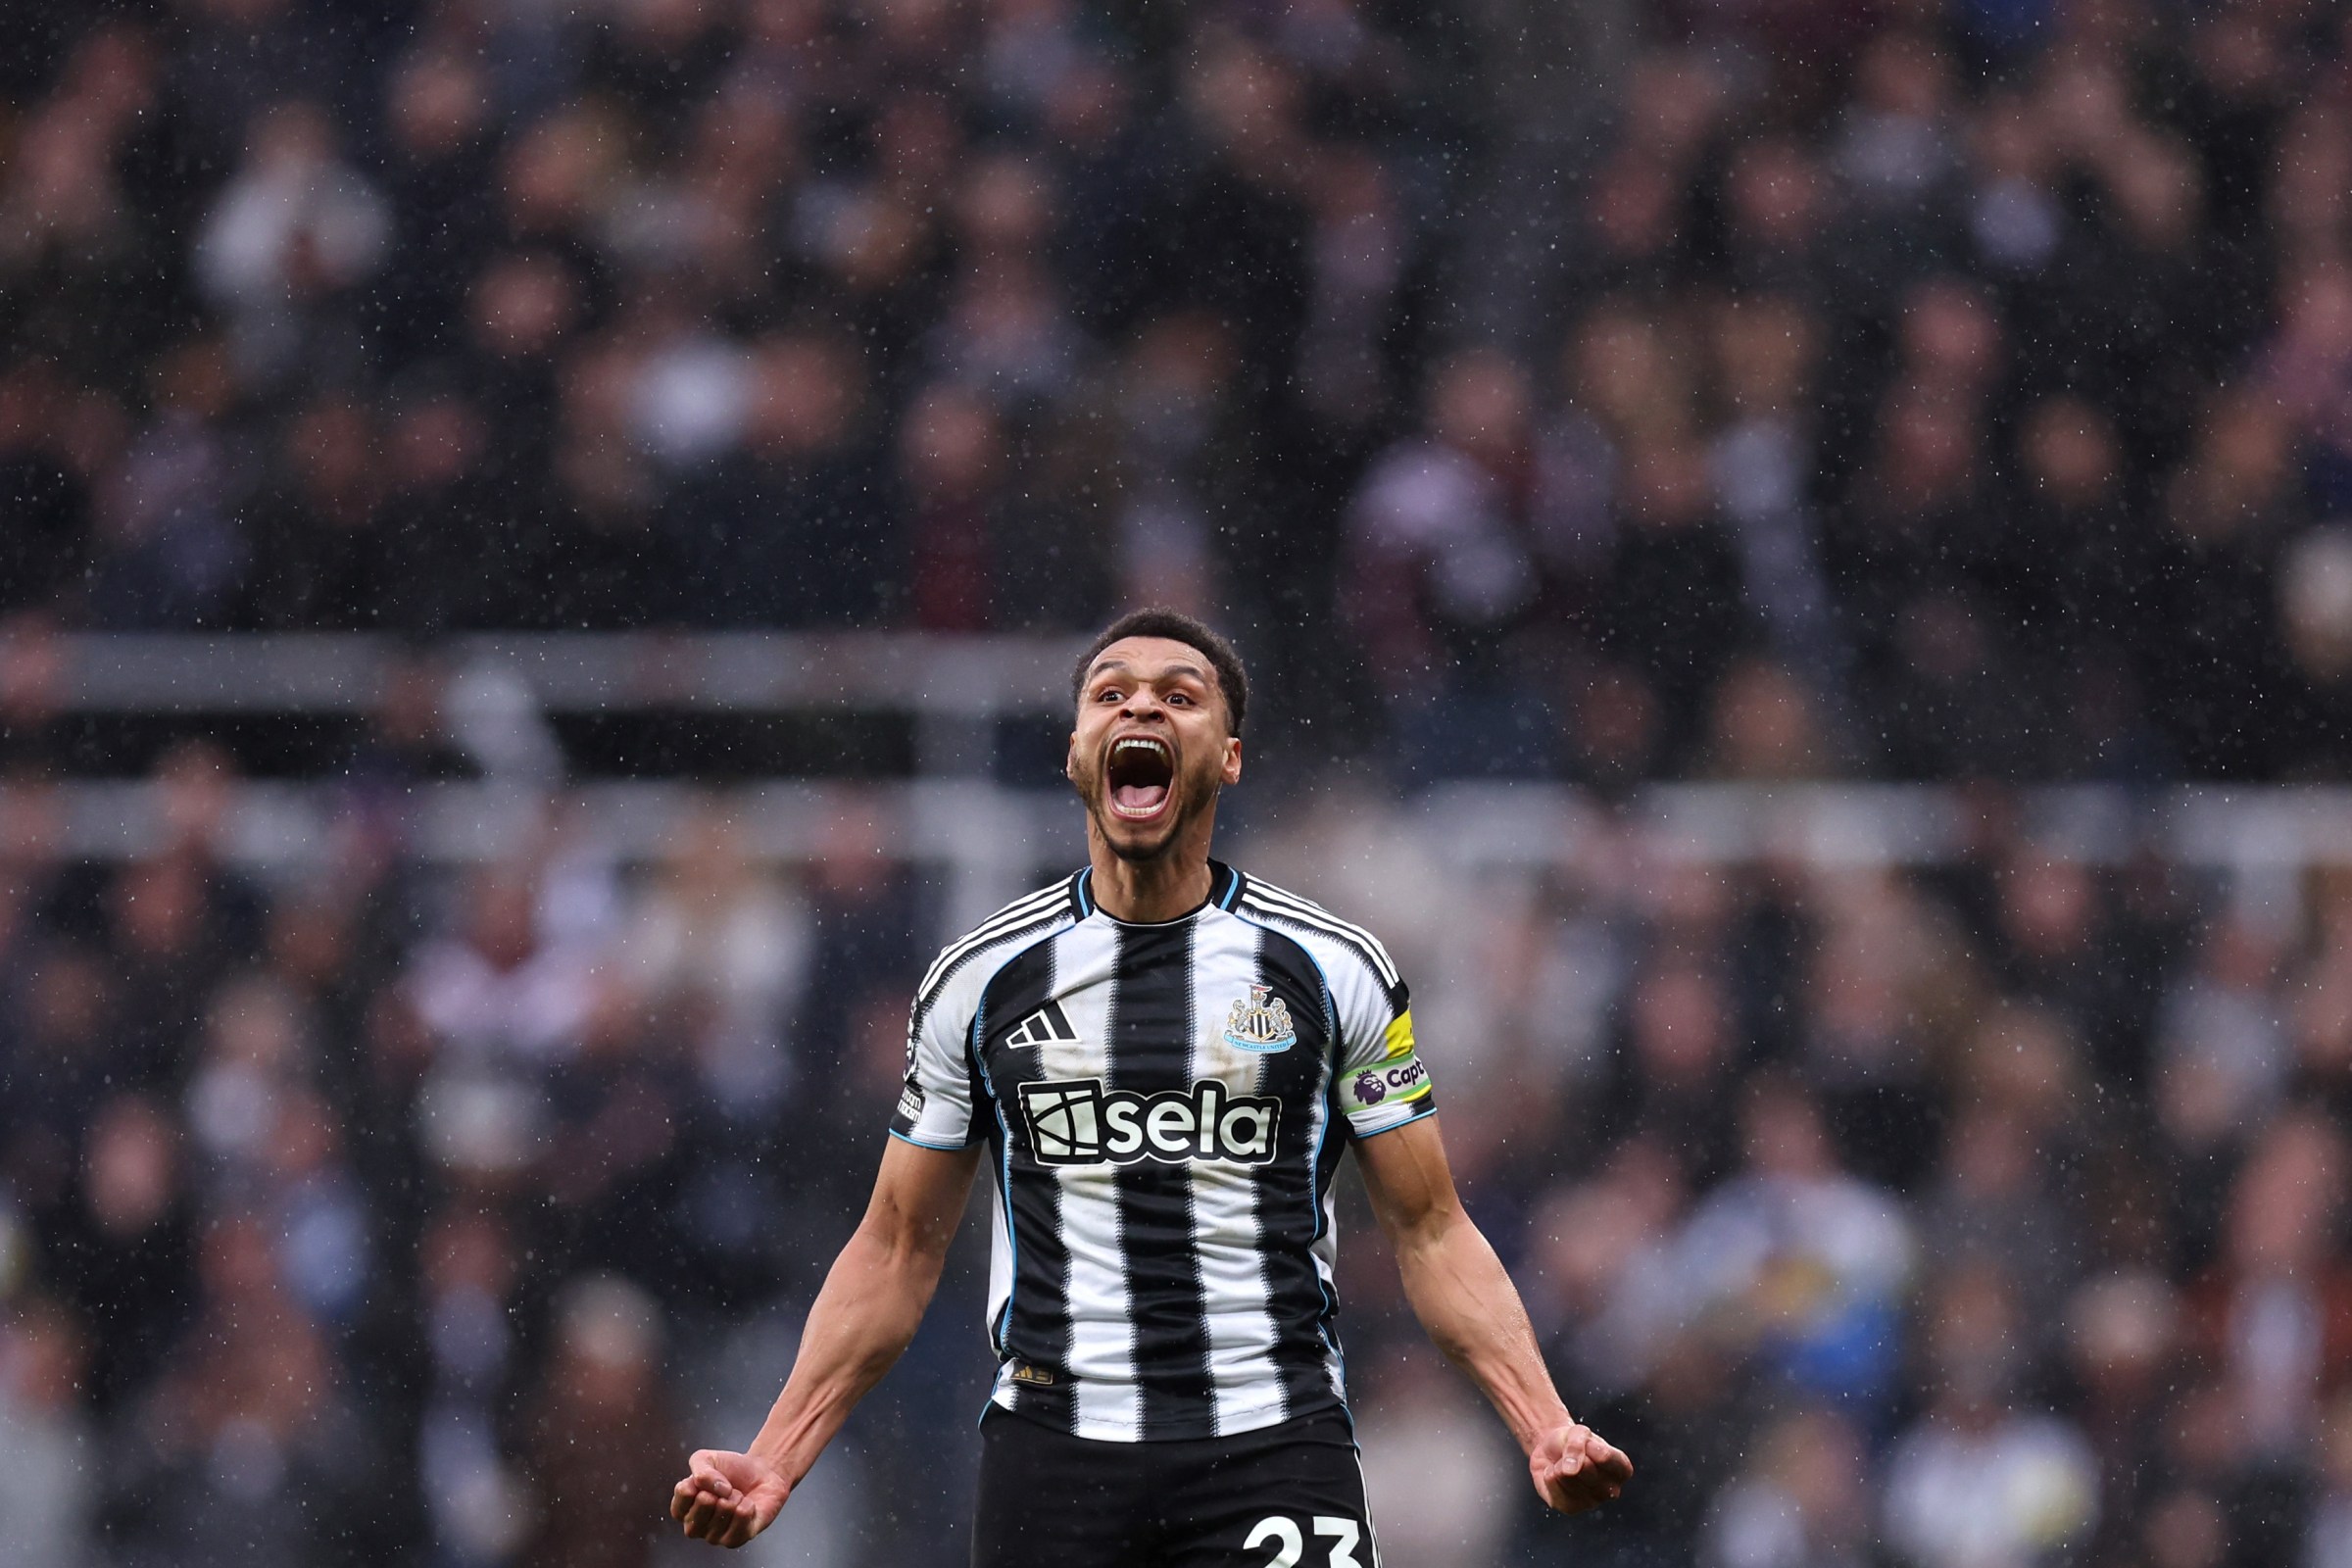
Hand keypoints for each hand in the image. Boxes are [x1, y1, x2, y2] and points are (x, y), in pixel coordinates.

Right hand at [670, 1449, 790, 1547]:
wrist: (760, 1475)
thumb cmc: (730, 1470)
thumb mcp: (707, 1459)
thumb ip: (700, 1470)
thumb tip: (713, 1491)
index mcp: (683, 1509)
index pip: (684, 1492)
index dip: (701, 1479)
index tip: (709, 1478)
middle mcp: (695, 1527)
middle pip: (704, 1501)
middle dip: (720, 1488)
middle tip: (726, 1489)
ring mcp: (713, 1537)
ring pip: (725, 1508)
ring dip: (736, 1496)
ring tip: (737, 1497)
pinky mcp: (735, 1540)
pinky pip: (742, 1516)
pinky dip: (748, 1505)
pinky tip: (747, 1507)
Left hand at [1528, 1423, 1631, 1514]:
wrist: (1551, 1450)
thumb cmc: (1572, 1441)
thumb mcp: (1578, 1432)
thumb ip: (1577, 1445)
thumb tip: (1570, 1470)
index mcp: (1621, 1470)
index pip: (1609, 1459)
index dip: (1591, 1447)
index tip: (1587, 1443)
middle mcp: (1611, 1491)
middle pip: (1587, 1469)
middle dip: (1573, 1455)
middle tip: (1572, 1454)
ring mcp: (1592, 1502)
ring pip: (1568, 1478)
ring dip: (1559, 1465)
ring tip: (1563, 1464)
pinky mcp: (1571, 1508)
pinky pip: (1556, 1491)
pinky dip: (1549, 1477)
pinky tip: (1554, 1474)